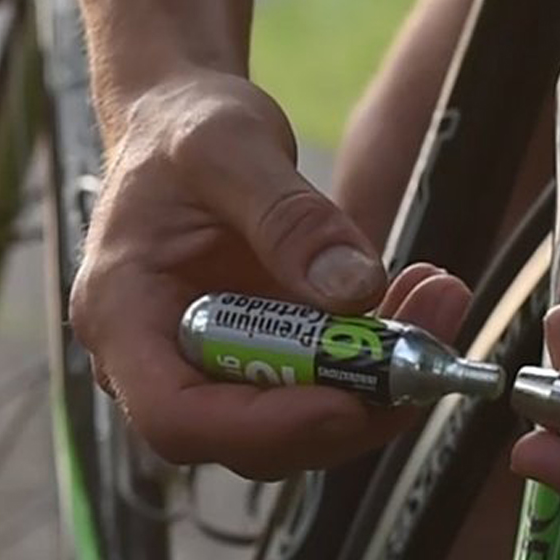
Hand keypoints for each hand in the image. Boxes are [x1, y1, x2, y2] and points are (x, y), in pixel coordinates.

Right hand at [71, 70, 470, 479]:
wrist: (181, 120)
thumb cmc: (181, 128)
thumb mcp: (229, 147)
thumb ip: (289, 219)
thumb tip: (355, 290)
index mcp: (122, 318)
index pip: (177, 418)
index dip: (262, 429)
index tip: (345, 401)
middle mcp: (161, 361)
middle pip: (250, 439)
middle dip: (349, 404)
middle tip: (427, 345)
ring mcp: (215, 367)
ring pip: (299, 421)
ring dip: (379, 381)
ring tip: (437, 298)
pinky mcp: (264, 358)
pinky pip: (325, 385)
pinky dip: (380, 357)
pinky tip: (422, 296)